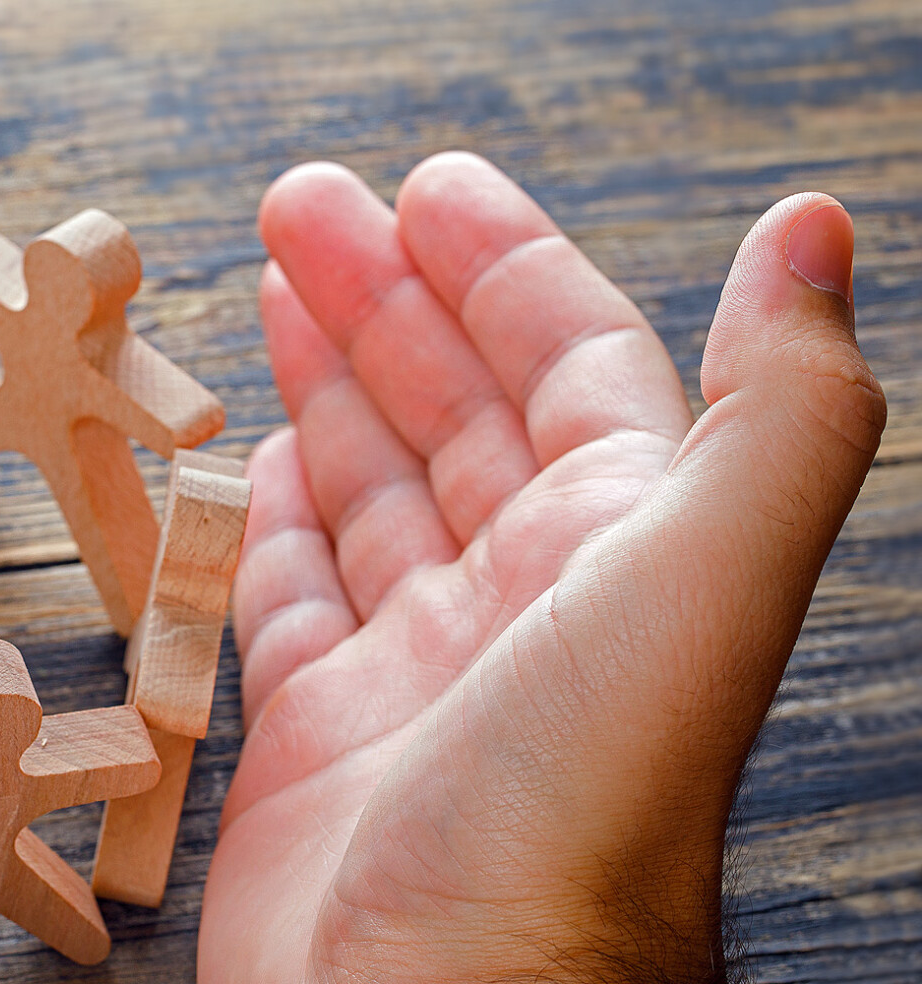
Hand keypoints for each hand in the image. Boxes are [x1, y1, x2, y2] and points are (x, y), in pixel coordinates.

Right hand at [201, 155, 881, 980]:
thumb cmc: (578, 816)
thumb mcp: (700, 577)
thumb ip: (773, 405)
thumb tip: (815, 232)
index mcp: (622, 548)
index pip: (568, 364)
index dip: (501, 266)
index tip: (424, 187)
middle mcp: (527, 601)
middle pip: (454, 409)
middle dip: (381, 297)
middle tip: (301, 206)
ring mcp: (420, 670)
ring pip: (371, 489)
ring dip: (325, 383)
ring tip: (268, 292)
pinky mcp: (319, 739)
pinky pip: (291, 594)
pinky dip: (271, 516)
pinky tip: (257, 453)